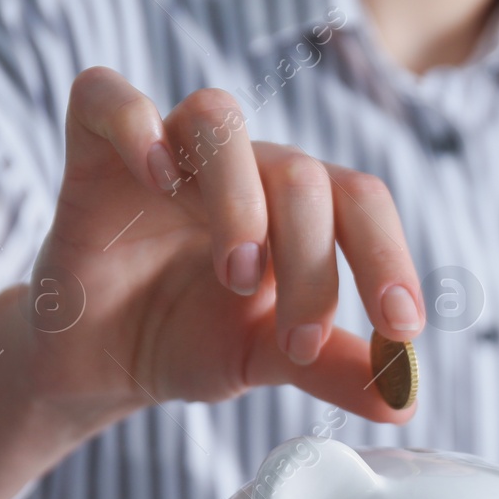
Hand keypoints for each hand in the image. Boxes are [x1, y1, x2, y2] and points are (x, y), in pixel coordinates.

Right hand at [27, 67, 423, 424]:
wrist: (98, 360)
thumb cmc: (189, 341)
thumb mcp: (265, 361)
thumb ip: (332, 369)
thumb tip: (403, 400)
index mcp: (299, 210)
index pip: (360, 203)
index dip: (389, 259)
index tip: (400, 329)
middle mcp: (245, 168)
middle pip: (301, 173)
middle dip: (313, 261)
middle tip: (300, 340)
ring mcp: (170, 151)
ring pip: (220, 122)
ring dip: (240, 200)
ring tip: (238, 276)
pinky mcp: (95, 149)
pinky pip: (110, 99)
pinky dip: (136, 127)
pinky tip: (156, 179)